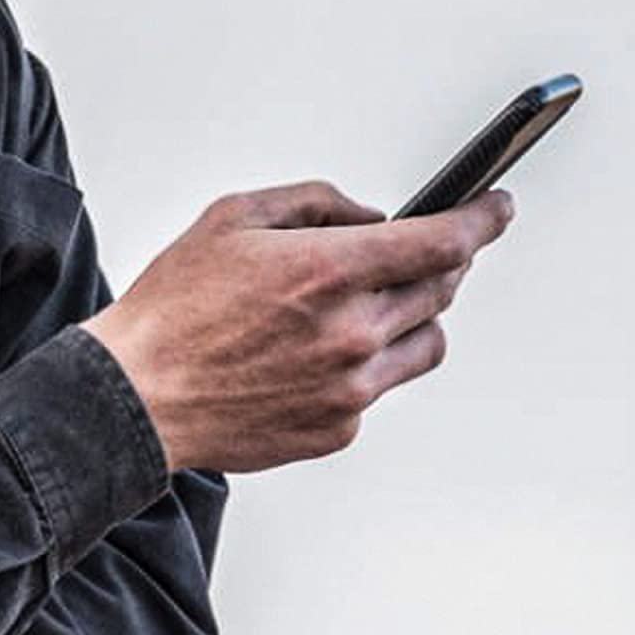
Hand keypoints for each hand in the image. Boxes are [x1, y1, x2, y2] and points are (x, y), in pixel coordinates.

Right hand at [81, 180, 514, 472]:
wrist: (137, 396)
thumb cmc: (174, 309)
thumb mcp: (233, 218)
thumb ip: (315, 204)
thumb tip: (371, 216)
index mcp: (330, 271)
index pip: (442, 241)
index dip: (482, 220)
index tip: (497, 209)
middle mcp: (352, 332)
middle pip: (441, 290)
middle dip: (442, 264)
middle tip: (422, 253)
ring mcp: (351, 388)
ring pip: (426, 344)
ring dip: (413, 317)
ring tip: (367, 308)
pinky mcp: (338, 430)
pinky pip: (380, 389)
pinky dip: (366, 365)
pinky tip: (317, 356)